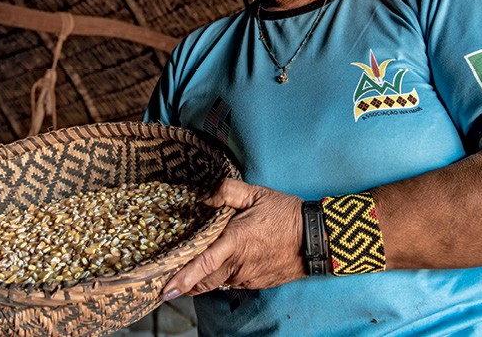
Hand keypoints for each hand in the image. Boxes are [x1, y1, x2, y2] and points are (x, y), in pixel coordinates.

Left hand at [162, 178, 303, 299]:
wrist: (316, 238)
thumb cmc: (285, 214)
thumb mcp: (257, 193)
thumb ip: (228, 191)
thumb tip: (205, 196)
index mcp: (236, 242)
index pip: (203, 264)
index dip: (183, 278)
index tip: (165, 289)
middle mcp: (238, 264)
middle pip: (203, 282)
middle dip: (184, 284)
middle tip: (166, 281)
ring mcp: (247, 277)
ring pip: (216, 283)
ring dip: (202, 280)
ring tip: (190, 271)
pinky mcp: (255, 283)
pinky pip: (231, 283)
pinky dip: (220, 277)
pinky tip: (219, 265)